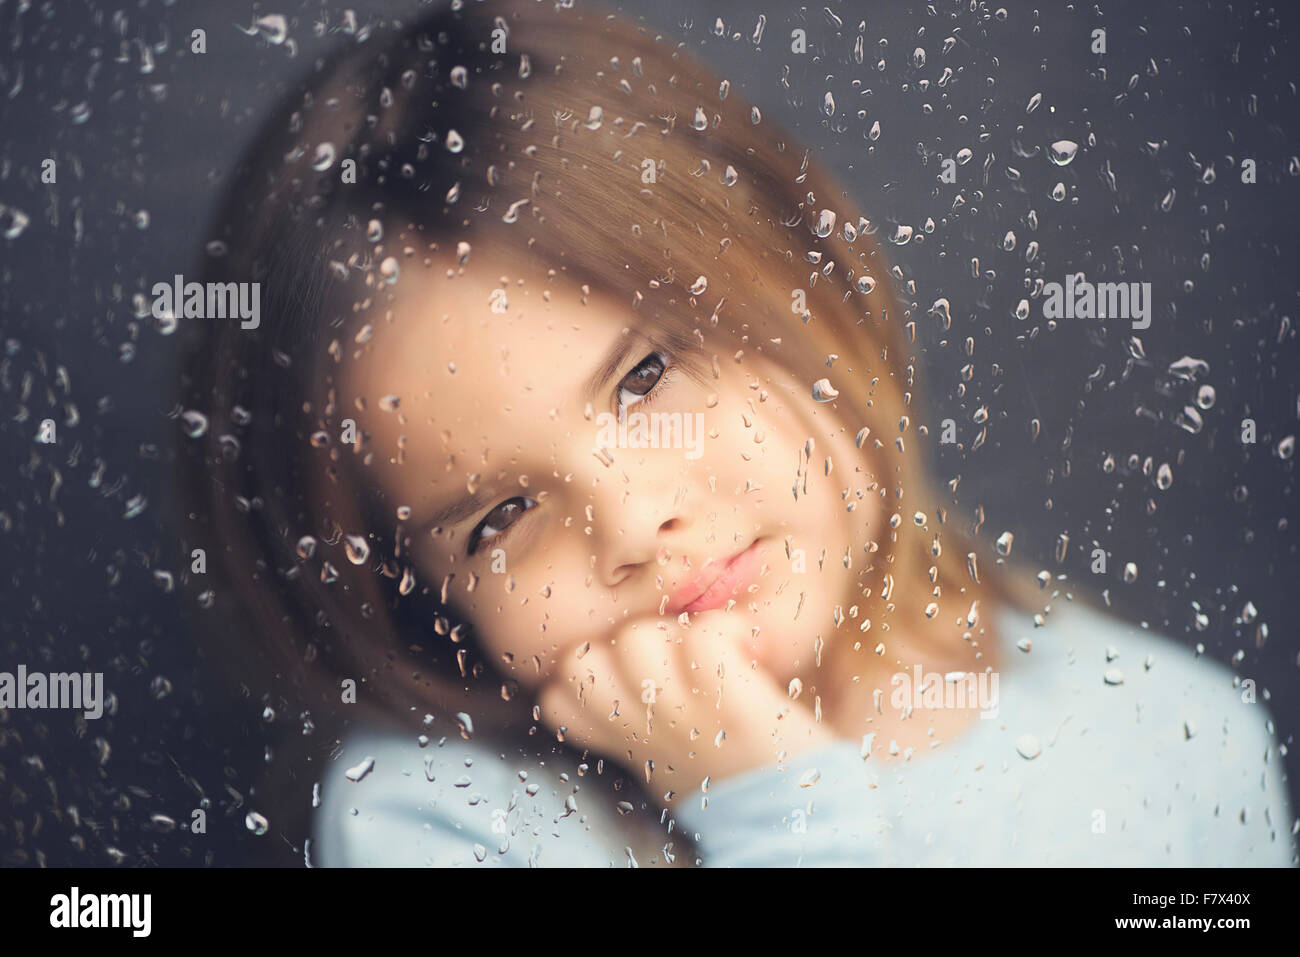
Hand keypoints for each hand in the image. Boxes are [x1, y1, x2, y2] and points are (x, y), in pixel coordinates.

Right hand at [537, 610, 839, 801]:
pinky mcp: (737, 707)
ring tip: (714, 656)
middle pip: (581, 660)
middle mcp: (648, 731)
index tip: (636, 676)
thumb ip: (642, 722)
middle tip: (674, 660)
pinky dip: (730, 630)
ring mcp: (689, 717)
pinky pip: (704, 640)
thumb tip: (628, 670)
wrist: (806, 829)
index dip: (587, 674)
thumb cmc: (742, 784)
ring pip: (634, 640)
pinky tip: (752, 649)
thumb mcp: (672, 762)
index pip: (555, 698)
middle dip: (623, 644)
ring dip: (674, 634)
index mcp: (631, 742)